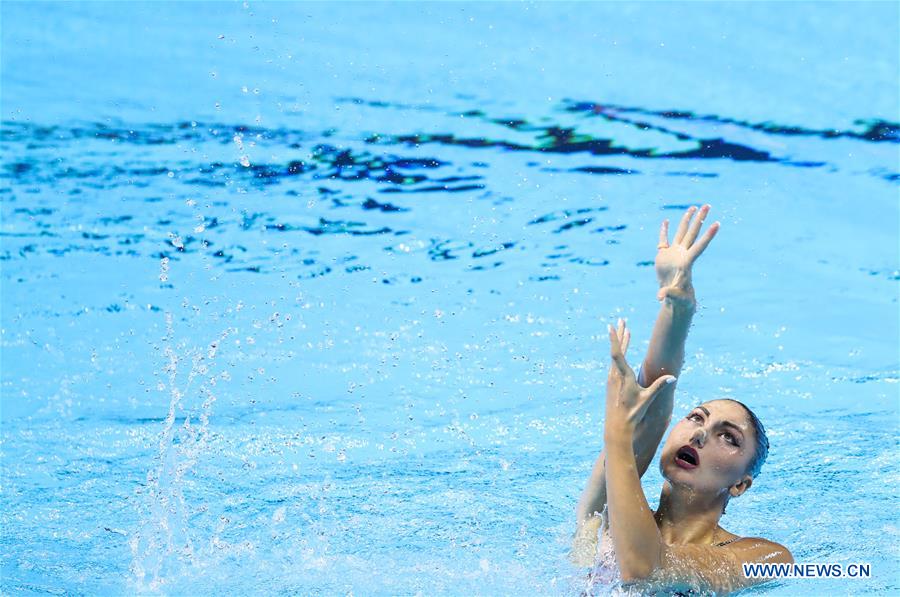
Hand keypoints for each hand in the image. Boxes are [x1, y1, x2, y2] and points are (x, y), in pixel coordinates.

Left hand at [605, 319, 676, 437]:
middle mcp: (615, 375)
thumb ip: (659, 386)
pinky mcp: (611, 383)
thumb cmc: (634, 413)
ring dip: (621, 342)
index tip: (612, 327)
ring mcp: (611, 379)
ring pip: (616, 356)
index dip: (615, 339)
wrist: (617, 427)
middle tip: (621, 320)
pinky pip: (615, 363)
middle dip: (620, 334)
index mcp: (623, 377)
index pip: (618, 354)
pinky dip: (619, 353)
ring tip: (624, 330)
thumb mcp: (647, 399)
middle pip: (617, 351)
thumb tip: (673, 377)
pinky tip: (621, 349)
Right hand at [655, 205, 719, 304]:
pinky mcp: (664, 255)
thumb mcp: (675, 296)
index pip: (699, 246)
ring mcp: (674, 253)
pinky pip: (664, 240)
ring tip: (694, 207)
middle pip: (693, 233)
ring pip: (681, 232)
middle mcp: (683, 254)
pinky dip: (664, 231)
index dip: (708, 236)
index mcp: (687, 262)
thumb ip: (669, 294)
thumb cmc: (678, 297)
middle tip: (708, 205)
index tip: (717, 223)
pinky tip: (666, 221)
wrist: (673, 296)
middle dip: (700, 219)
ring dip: (687, 220)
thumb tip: (660, 297)